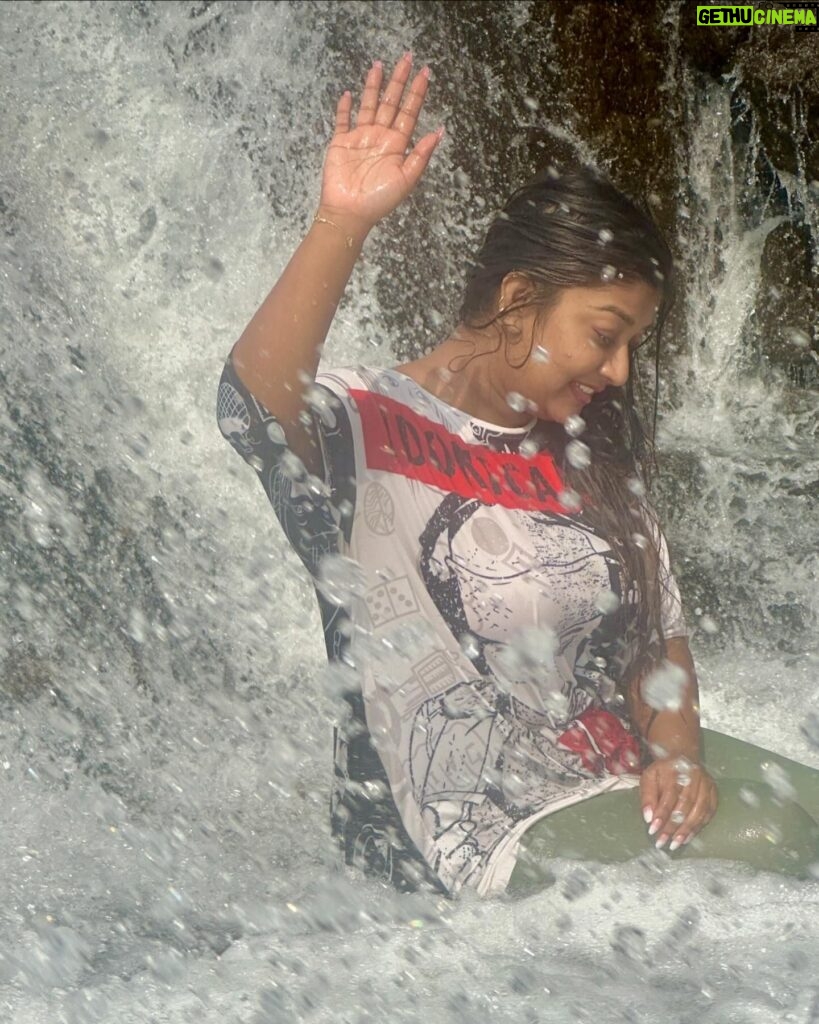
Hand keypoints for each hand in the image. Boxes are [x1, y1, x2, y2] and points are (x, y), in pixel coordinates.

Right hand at [319, 53, 442, 233]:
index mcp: (397, 144)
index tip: (425, 72)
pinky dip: (345, 108)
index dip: (417, 92)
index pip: (409, 112)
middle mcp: (380, 136)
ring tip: (379, 64)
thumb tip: (439, 131)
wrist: (350, 212)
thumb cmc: (379, 199)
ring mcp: (360, 137)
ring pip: (369, 105)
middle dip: (399, 80)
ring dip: (373, 86)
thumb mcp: (406, 179)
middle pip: (391, 102)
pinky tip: (348, 94)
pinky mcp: (341, 142)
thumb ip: (421, 155)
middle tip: (407, 57)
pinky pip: (343, 121)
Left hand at [639, 757, 717, 850]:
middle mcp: (694, 776)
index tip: (653, 830)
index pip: (669, 796)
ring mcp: (707, 784)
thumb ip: (647, 796)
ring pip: (699, 811)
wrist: (684, 757)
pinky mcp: (714, 792)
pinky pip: (708, 813)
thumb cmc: (663, 772)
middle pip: (685, 805)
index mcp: (675, 770)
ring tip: (675, 844)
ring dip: (686, 830)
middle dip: (673, 826)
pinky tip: (687, 837)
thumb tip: (648, 818)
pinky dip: (698, 827)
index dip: (661, 814)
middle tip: (663, 841)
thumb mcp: (649, 778)